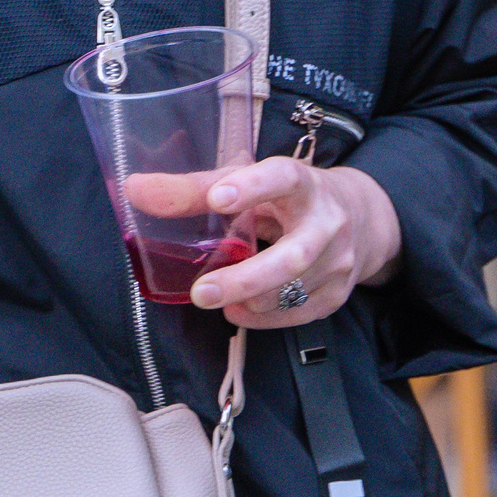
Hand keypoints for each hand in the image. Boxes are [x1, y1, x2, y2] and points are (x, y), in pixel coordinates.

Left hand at [187, 156, 402, 327]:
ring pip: (292, 292)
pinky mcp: (337, 295)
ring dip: (248, 300)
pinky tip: (239, 310)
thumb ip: (194, 190)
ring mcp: (338, 262)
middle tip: (201, 292)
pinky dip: (261, 318)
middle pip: (294, 256)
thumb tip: (135, 189)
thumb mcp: (248, 185)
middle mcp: (328, 222)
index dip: (253, 187)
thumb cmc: (288, 198)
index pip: (283, 178)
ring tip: (216, 297)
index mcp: (304, 183)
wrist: (360, 219)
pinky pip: (296, 315)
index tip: (218, 197)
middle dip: (246, 278)